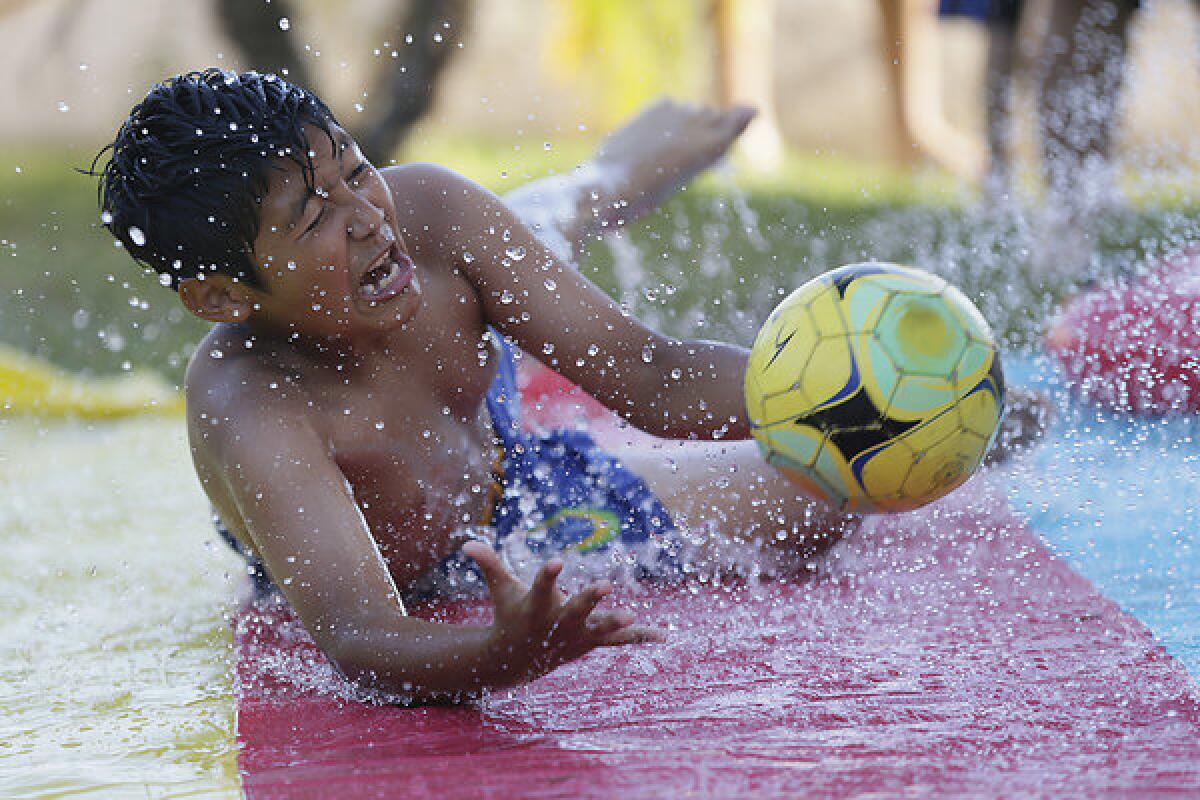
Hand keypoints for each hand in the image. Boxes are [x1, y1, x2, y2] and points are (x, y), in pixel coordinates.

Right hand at [463, 540, 664, 683]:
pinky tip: (663, 636)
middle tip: (606, 584)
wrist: (517, 660)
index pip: (542, 587)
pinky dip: (639, 637)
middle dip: (590, 599)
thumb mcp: (501, 589)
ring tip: (632, 614)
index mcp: (537, 607)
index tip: (557, 561)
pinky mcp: (591, 643)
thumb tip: (467, 542)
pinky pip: (618, 641)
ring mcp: (577, 635)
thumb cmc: (511, 614)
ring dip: (615, 622)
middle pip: (576, 610)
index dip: (549, 575)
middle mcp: (558, 623)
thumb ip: (489, 564)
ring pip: (599, 629)